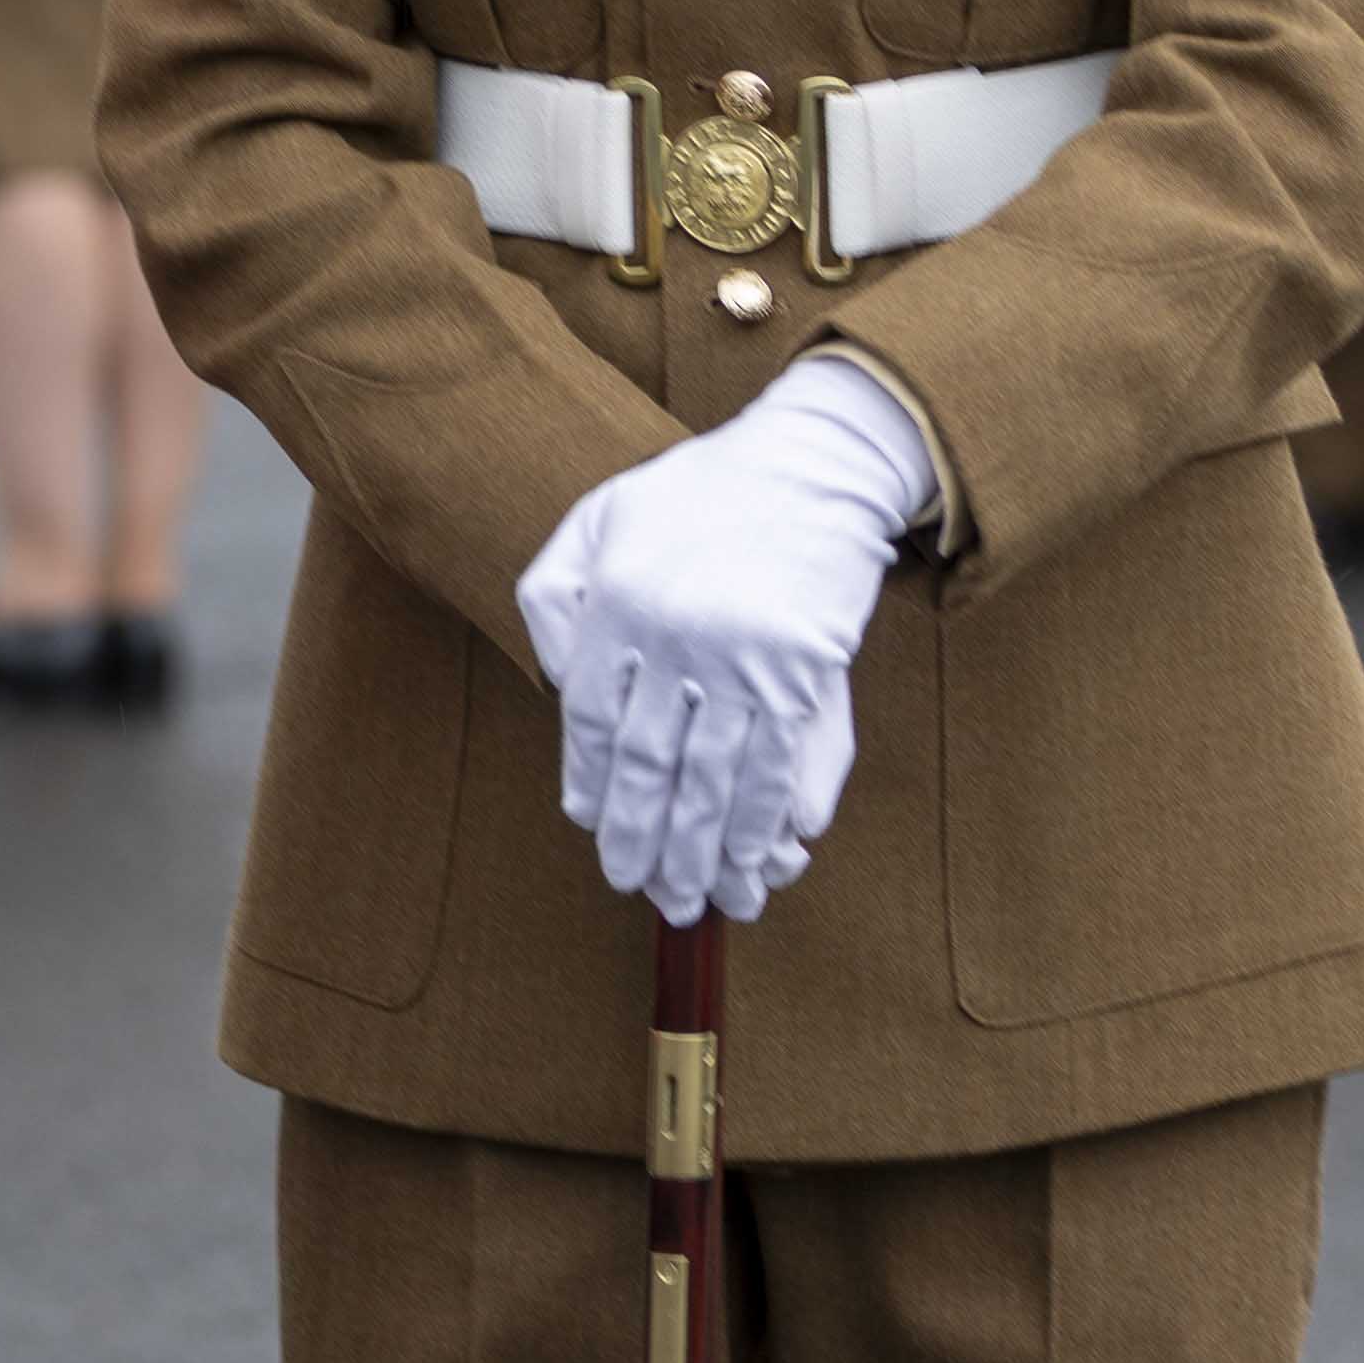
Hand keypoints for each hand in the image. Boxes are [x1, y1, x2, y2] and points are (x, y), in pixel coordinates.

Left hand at [513, 347, 937, 929]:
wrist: (811, 464)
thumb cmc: (701, 495)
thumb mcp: (599, 518)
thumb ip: (555, 593)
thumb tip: (552, 681)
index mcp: (614, 603)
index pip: (588, 720)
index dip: (591, 783)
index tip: (594, 826)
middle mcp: (668, 636)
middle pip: (646, 765)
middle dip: (641, 839)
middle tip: (639, 888)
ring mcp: (735, 655)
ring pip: (708, 780)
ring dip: (700, 852)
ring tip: (694, 899)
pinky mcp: (798, 669)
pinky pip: (771, 766)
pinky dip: (760, 823)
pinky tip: (754, 860)